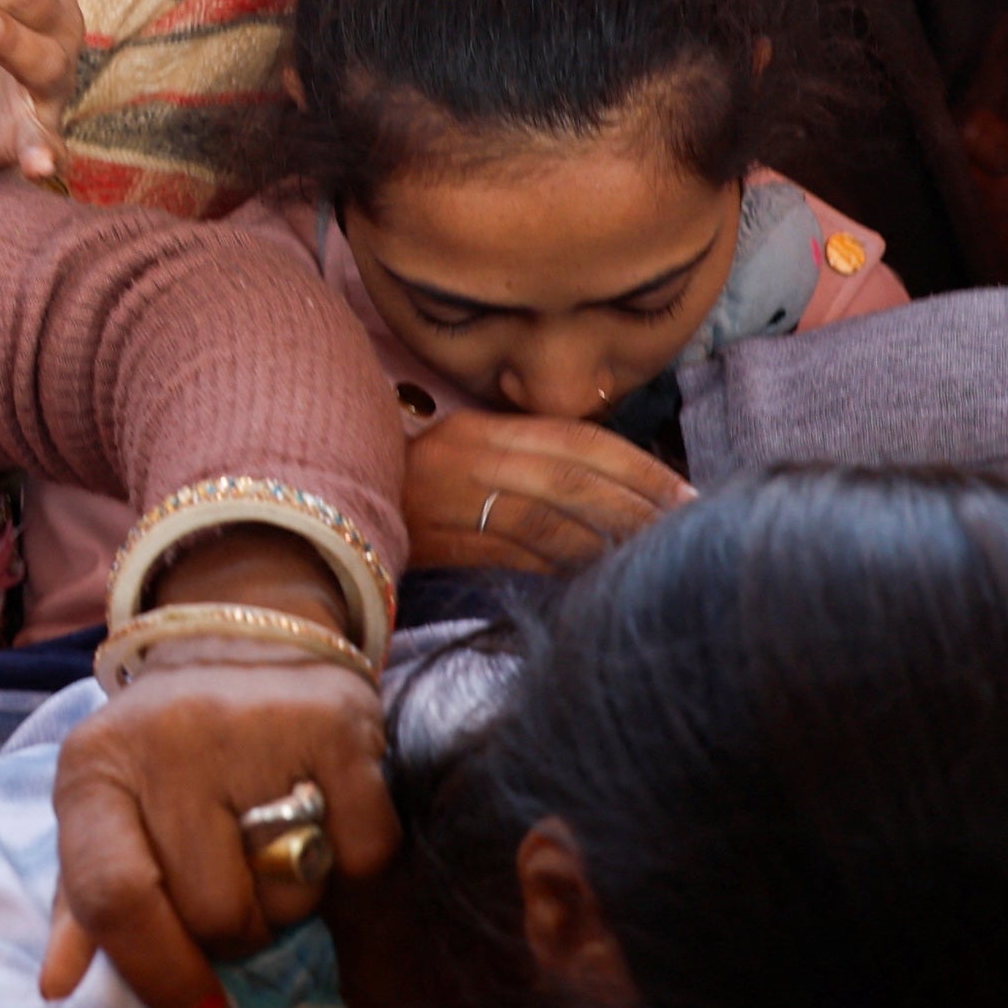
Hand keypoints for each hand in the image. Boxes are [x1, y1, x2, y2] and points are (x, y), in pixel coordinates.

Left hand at [42, 526, 388, 1007]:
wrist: (243, 641)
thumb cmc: (164, 755)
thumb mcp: (104, 815)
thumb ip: (82, 903)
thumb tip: (61, 988)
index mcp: (93, 771)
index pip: (114, 897)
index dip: (159, 972)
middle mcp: (166, 741)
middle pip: (211, 913)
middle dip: (231, 930)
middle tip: (237, 884)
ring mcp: (253, 726)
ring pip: (287, 895)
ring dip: (291, 901)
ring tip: (276, 846)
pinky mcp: (336, 724)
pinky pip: (362, 857)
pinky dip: (355, 866)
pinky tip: (328, 819)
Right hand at [403, 408, 688, 573]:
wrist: (321, 510)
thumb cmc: (410, 487)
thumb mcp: (465, 455)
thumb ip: (527, 462)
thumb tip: (612, 488)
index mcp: (480, 427)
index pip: (576, 440)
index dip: (637, 466)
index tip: (685, 491)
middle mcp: (465, 455)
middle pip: (569, 479)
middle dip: (635, 505)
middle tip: (685, 528)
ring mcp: (446, 499)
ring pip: (545, 519)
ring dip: (606, 541)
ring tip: (652, 556)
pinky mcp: (434, 543)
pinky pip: (511, 555)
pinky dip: (560, 568)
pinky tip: (596, 580)